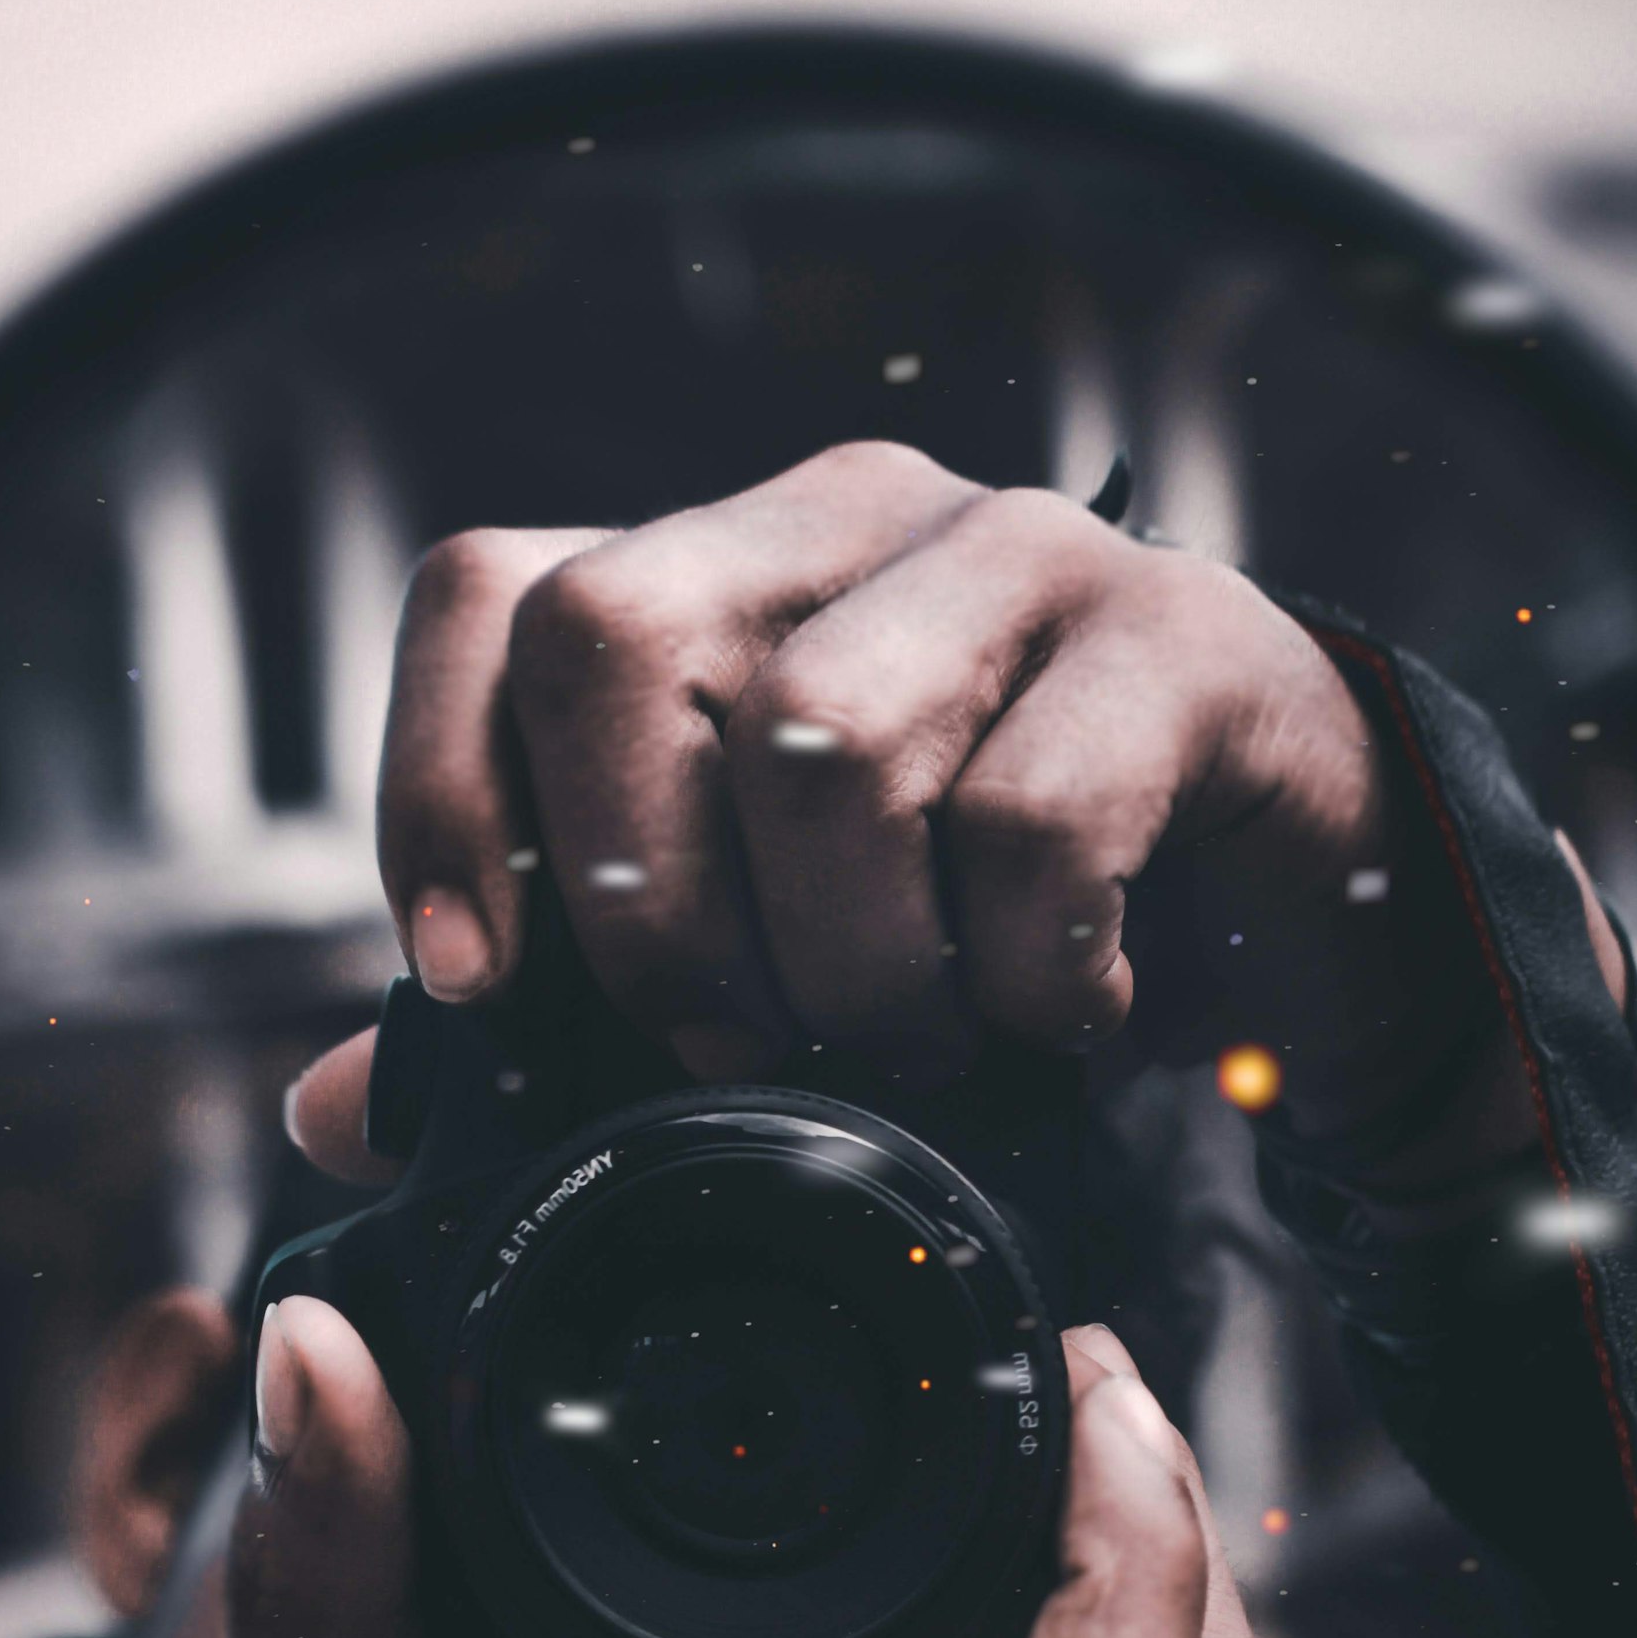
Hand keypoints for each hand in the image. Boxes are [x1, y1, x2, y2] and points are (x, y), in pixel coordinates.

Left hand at [373, 438, 1531, 1187]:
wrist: (1298, 898)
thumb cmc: (995, 926)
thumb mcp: (761, 966)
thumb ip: (566, 1013)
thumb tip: (338, 1114)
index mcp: (720, 576)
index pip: (495, 595)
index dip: (439, 790)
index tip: (473, 991)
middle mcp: (849, 524)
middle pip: (617, 628)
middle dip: (645, 903)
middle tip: (728, 1048)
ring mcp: (1024, 558)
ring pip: (824, 741)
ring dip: (853, 971)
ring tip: (924, 1045)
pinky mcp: (1187, 643)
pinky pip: (1036, 822)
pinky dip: (1025, 981)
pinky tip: (1062, 1021)